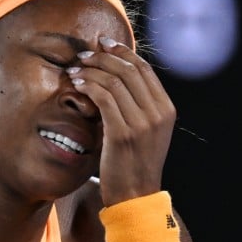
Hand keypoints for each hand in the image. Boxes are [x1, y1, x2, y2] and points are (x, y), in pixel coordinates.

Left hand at [69, 36, 176, 204]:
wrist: (134, 197)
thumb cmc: (133, 165)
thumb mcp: (145, 133)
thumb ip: (137, 107)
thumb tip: (116, 79)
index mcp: (166, 109)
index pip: (144, 69)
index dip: (122, 52)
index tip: (103, 44)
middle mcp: (158, 113)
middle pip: (129, 70)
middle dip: (103, 56)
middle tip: (83, 54)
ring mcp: (142, 123)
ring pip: (114, 81)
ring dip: (91, 70)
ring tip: (75, 70)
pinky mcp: (123, 133)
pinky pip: (104, 98)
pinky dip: (89, 86)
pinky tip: (77, 84)